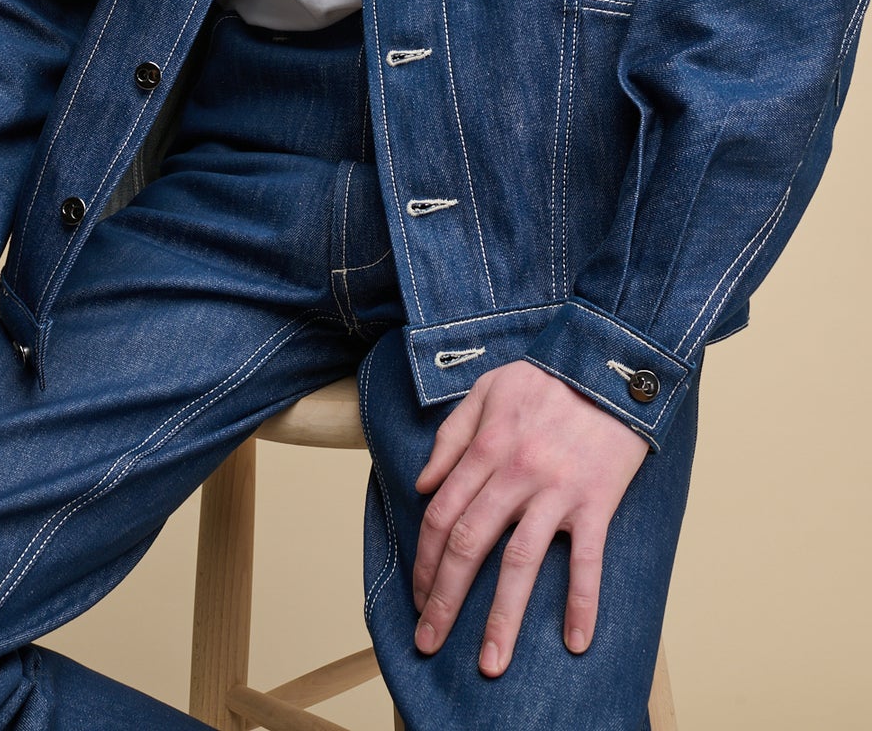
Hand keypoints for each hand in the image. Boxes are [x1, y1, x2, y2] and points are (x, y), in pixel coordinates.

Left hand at [412, 359, 648, 675]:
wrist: (610, 364)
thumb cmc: (546, 377)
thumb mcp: (487, 389)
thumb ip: (451, 435)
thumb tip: (423, 483)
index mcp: (486, 446)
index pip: (442, 514)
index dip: (423, 560)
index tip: (417, 596)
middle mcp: (515, 472)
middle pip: (469, 544)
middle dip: (444, 598)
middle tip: (429, 642)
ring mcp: (556, 490)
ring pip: (520, 562)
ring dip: (502, 617)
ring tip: (490, 663)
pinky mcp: (596, 501)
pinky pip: (588, 560)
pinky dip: (582, 602)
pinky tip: (577, 642)